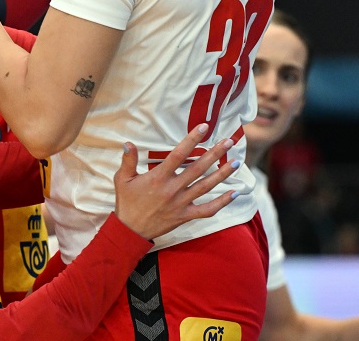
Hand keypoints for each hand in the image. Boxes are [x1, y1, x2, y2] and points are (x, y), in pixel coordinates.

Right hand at [113, 125, 239, 240]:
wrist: (131, 230)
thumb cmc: (127, 202)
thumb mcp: (122, 179)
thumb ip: (128, 161)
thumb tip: (128, 143)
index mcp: (158, 178)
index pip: (178, 154)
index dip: (192, 140)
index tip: (204, 128)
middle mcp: (172, 189)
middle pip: (198, 168)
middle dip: (215, 153)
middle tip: (229, 141)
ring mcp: (181, 203)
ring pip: (206, 186)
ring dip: (223, 174)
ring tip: (236, 162)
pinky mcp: (185, 215)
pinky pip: (207, 209)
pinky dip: (222, 202)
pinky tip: (235, 193)